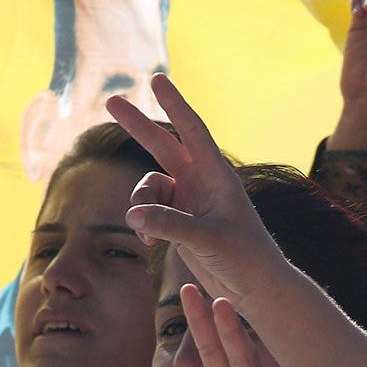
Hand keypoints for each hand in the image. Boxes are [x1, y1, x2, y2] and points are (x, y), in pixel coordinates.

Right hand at [107, 74, 286, 308]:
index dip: (175, 104)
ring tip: (147, 233)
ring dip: (140, 204)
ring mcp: (189, 200)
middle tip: (111, 101)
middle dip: (137, 125)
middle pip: (163, 145)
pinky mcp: (179, 220)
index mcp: (218, 176)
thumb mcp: (208, 240)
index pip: (193, 131)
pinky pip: (149, 211)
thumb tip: (132, 214)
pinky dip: (144, 224)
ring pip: (148, 187)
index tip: (157, 79)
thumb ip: (171, 225)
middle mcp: (202, 182)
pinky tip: (150, 243)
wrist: (255, 287)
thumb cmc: (246, 258)